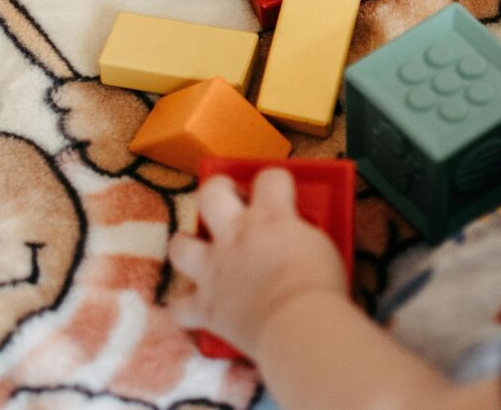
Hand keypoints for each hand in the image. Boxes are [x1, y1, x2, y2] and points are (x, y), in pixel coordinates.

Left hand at [167, 170, 346, 356]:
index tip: (280, 190)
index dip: (275, 181)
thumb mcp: (321, 246)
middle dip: (218, 190)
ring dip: (187, 246)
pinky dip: (186, 308)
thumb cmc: (318, 286)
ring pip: (180, 245)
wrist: (298, 324)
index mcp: (270, 217)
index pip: (270, 177)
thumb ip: (302, 233)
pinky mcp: (206, 306)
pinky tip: (196, 308)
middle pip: (211, 193)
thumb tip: (296, 236)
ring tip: (201, 252)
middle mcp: (235, 236)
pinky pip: (179, 307)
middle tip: (231, 201)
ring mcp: (214, 270)